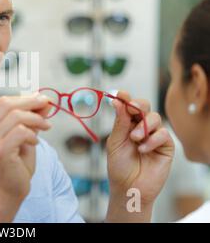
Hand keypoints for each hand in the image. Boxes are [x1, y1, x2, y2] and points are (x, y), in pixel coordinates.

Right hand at [0, 94, 51, 197]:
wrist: (8, 192)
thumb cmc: (16, 166)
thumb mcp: (26, 137)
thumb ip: (32, 119)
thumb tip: (44, 100)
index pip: (3, 102)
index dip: (25, 97)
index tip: (42, 100)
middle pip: (7, 104)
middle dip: (30, 102)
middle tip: (47, 105)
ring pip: (16, 116)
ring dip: (36, 119)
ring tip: (46, 127)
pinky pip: (20, 132)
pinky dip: (32, 134)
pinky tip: (35, 142)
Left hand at [106, 91, 173, 221]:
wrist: (129, 188)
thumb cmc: (119, 166)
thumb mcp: (115, 143)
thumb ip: (119, 123)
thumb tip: (117, 101)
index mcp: (126, 124)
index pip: (128, 106)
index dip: (125, 98)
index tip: (121, 94)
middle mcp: (141, 127)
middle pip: (144, 106)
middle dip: (138, 105)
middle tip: (131, 108)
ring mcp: (154, 136)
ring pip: (155, 118)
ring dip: (144, 126)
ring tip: (135, 139)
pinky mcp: (166, 146)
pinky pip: (164, 134)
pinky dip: (153, 139)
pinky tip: (143, 149)